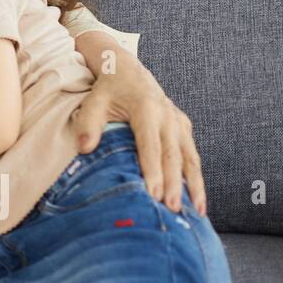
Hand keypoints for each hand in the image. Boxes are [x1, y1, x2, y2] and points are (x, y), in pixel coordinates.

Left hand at [73, 59, 204, 215]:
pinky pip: (192, 154)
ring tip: (198, 212)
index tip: (153, 194)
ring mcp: (178, 121)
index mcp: (146, 109)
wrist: (127, 71)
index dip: (153, 170)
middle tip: (173, 209)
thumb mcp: (93, 102)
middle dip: (175, 184)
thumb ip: (88, 125)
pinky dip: (196, 176)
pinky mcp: (183, 125)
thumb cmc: (107, 90)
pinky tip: (198, 199)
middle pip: (173, 155)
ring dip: (195, 185)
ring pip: (190, 157)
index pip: (150, 145)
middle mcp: (167, 115)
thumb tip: (84, 149)